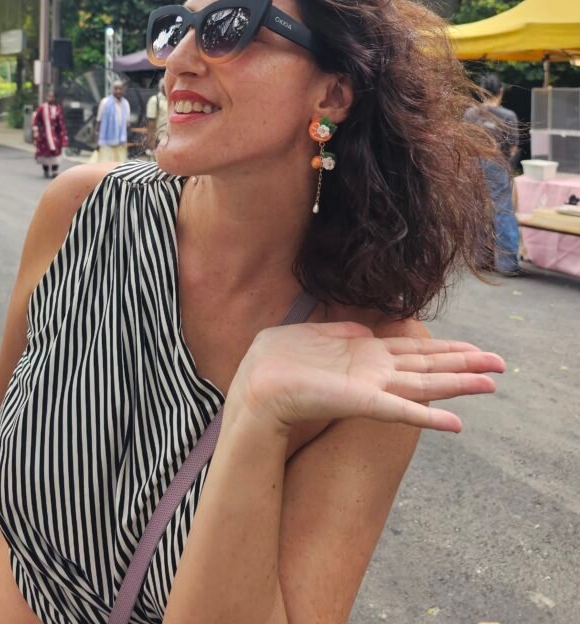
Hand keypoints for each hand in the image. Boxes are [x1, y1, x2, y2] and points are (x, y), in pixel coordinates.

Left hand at [226, 321, 504, 435]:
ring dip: (459, 384)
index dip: (444, 349)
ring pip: (425, 383)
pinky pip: (401, 411)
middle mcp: (373, 372)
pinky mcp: (361, 402)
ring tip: (493, 383)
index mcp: (363, 355)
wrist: (252, 389)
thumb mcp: (311, 336)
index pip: (413, 351)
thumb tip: (365, 330)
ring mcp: (370, 388)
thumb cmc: (274, 364)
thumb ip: (340, 333)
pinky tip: (456, 423)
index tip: (473, 348)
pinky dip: (429, 416)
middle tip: (502, 364)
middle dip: (465, 364)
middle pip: (428, 366)